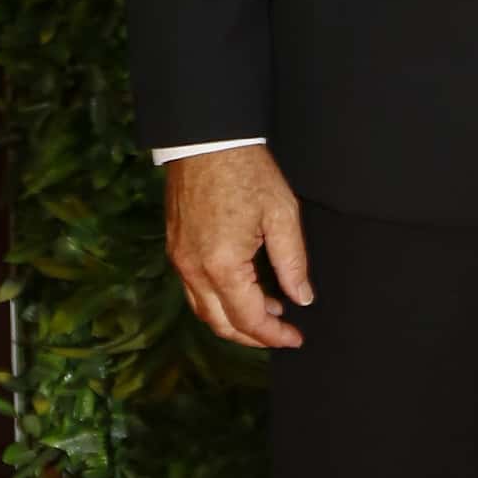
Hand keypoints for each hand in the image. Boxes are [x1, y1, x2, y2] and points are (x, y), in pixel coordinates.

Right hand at [164, 145, 312, 350]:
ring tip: (268, 312)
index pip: (249, 319)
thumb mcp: (282, 214)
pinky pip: (194, 290)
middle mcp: (194, 269)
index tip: (295, 338)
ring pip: (203, 310)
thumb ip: (293, 262)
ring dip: (234, 321)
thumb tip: (302, 297)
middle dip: (253, 337)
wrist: (207, 140)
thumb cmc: (246, 171)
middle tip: (282, 334)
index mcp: (222, 265)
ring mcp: (180, 259)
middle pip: (221, 324)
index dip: (274, 335)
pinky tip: (243, 290)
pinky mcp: (175, 247)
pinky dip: (218, 301)